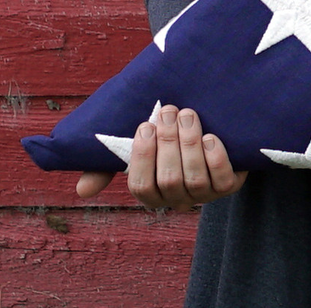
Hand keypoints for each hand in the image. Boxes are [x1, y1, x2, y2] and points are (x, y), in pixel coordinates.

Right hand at [75, 105, 246, 209]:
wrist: (209, 125)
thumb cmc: (163, 137)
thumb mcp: (137, 145)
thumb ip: (108, 164)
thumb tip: (81, 191)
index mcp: (151, 192)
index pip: (141, 186)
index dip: (142, 157)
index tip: (144, 126)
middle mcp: (177, 199)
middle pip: (169, 180)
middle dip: (168, 142)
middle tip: (169, 110)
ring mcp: (204, 195)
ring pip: (195, 179)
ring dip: (190, 144)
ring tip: (188, 114)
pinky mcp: (229, 186)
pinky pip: (224, 180)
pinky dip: (216, 158)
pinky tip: (210, 136)